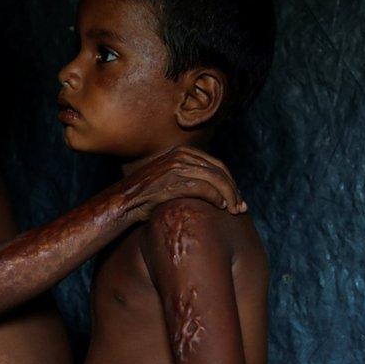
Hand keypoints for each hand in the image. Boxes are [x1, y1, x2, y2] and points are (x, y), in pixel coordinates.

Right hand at [124, 146, 245, 219]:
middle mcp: (181, 155)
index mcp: (183, 152)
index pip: (217, 165)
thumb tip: (215, 188)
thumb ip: (190, 176)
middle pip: (219, 171)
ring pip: (215, 179)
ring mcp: (177, 167)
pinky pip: (203, 188)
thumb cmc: (147, 195)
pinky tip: (220, 207)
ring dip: (229, 196)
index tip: (238, 198)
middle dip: (234, 190)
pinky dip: (216, 198)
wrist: (123, 201)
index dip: (231, 182)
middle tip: (241, 207)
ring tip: (233, 211)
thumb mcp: (170, 178)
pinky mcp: (173, 180)